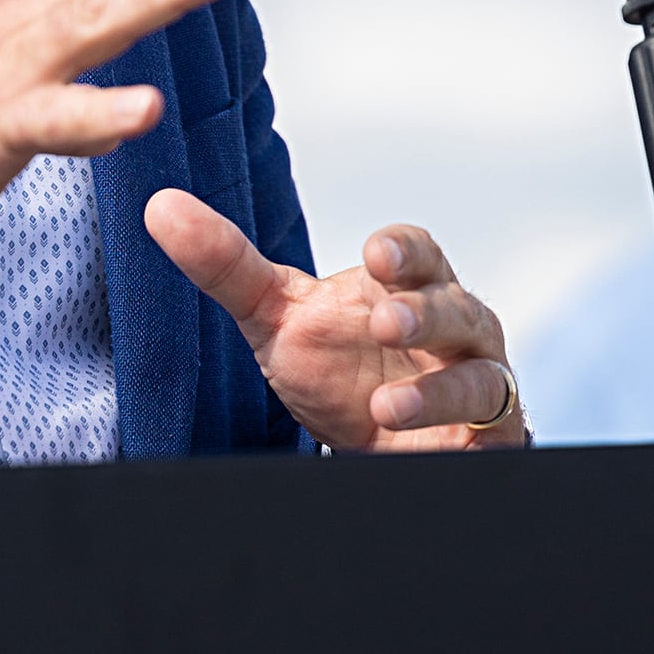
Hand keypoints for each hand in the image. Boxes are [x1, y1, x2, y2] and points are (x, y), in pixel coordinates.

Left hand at [146, 197, 525, 450]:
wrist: (372, 446)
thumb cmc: (335, 365)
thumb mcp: (274, 318)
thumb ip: (226, 265)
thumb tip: (159, 206)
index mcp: (406, 285)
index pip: (417, 253)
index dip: (403, 251)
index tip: (375, 256)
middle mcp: (453, 326)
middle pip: (456, 306)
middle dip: (424, 313)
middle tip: (385, 323)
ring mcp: (475, 381)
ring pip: (481, 373)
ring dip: (438, 389)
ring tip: (384, 407)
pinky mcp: (488, 434)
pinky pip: (494, 428)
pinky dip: (463, 432)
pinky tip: (424, 440)